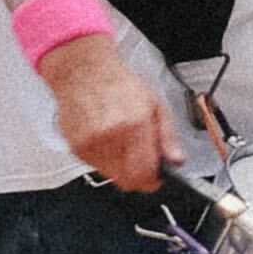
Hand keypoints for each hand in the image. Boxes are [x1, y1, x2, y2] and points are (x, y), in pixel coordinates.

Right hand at [47, 32, 174, 196]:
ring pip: (111, 175)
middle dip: (139, 176)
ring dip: (122, 167)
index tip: (158, 178)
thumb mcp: (156, 105)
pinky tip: (108, 139)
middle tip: (144, 161)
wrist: (84, 72)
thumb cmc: (120, 85)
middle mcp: (109, 137)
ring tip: (124, 142)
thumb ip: (168, 137)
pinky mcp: (75, 147)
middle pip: (127, 180)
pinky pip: (95, 166)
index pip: (144, 172)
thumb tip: (177, 161)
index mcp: (133, 126)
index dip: (153, 181)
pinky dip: (105, 159)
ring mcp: (89, 144)